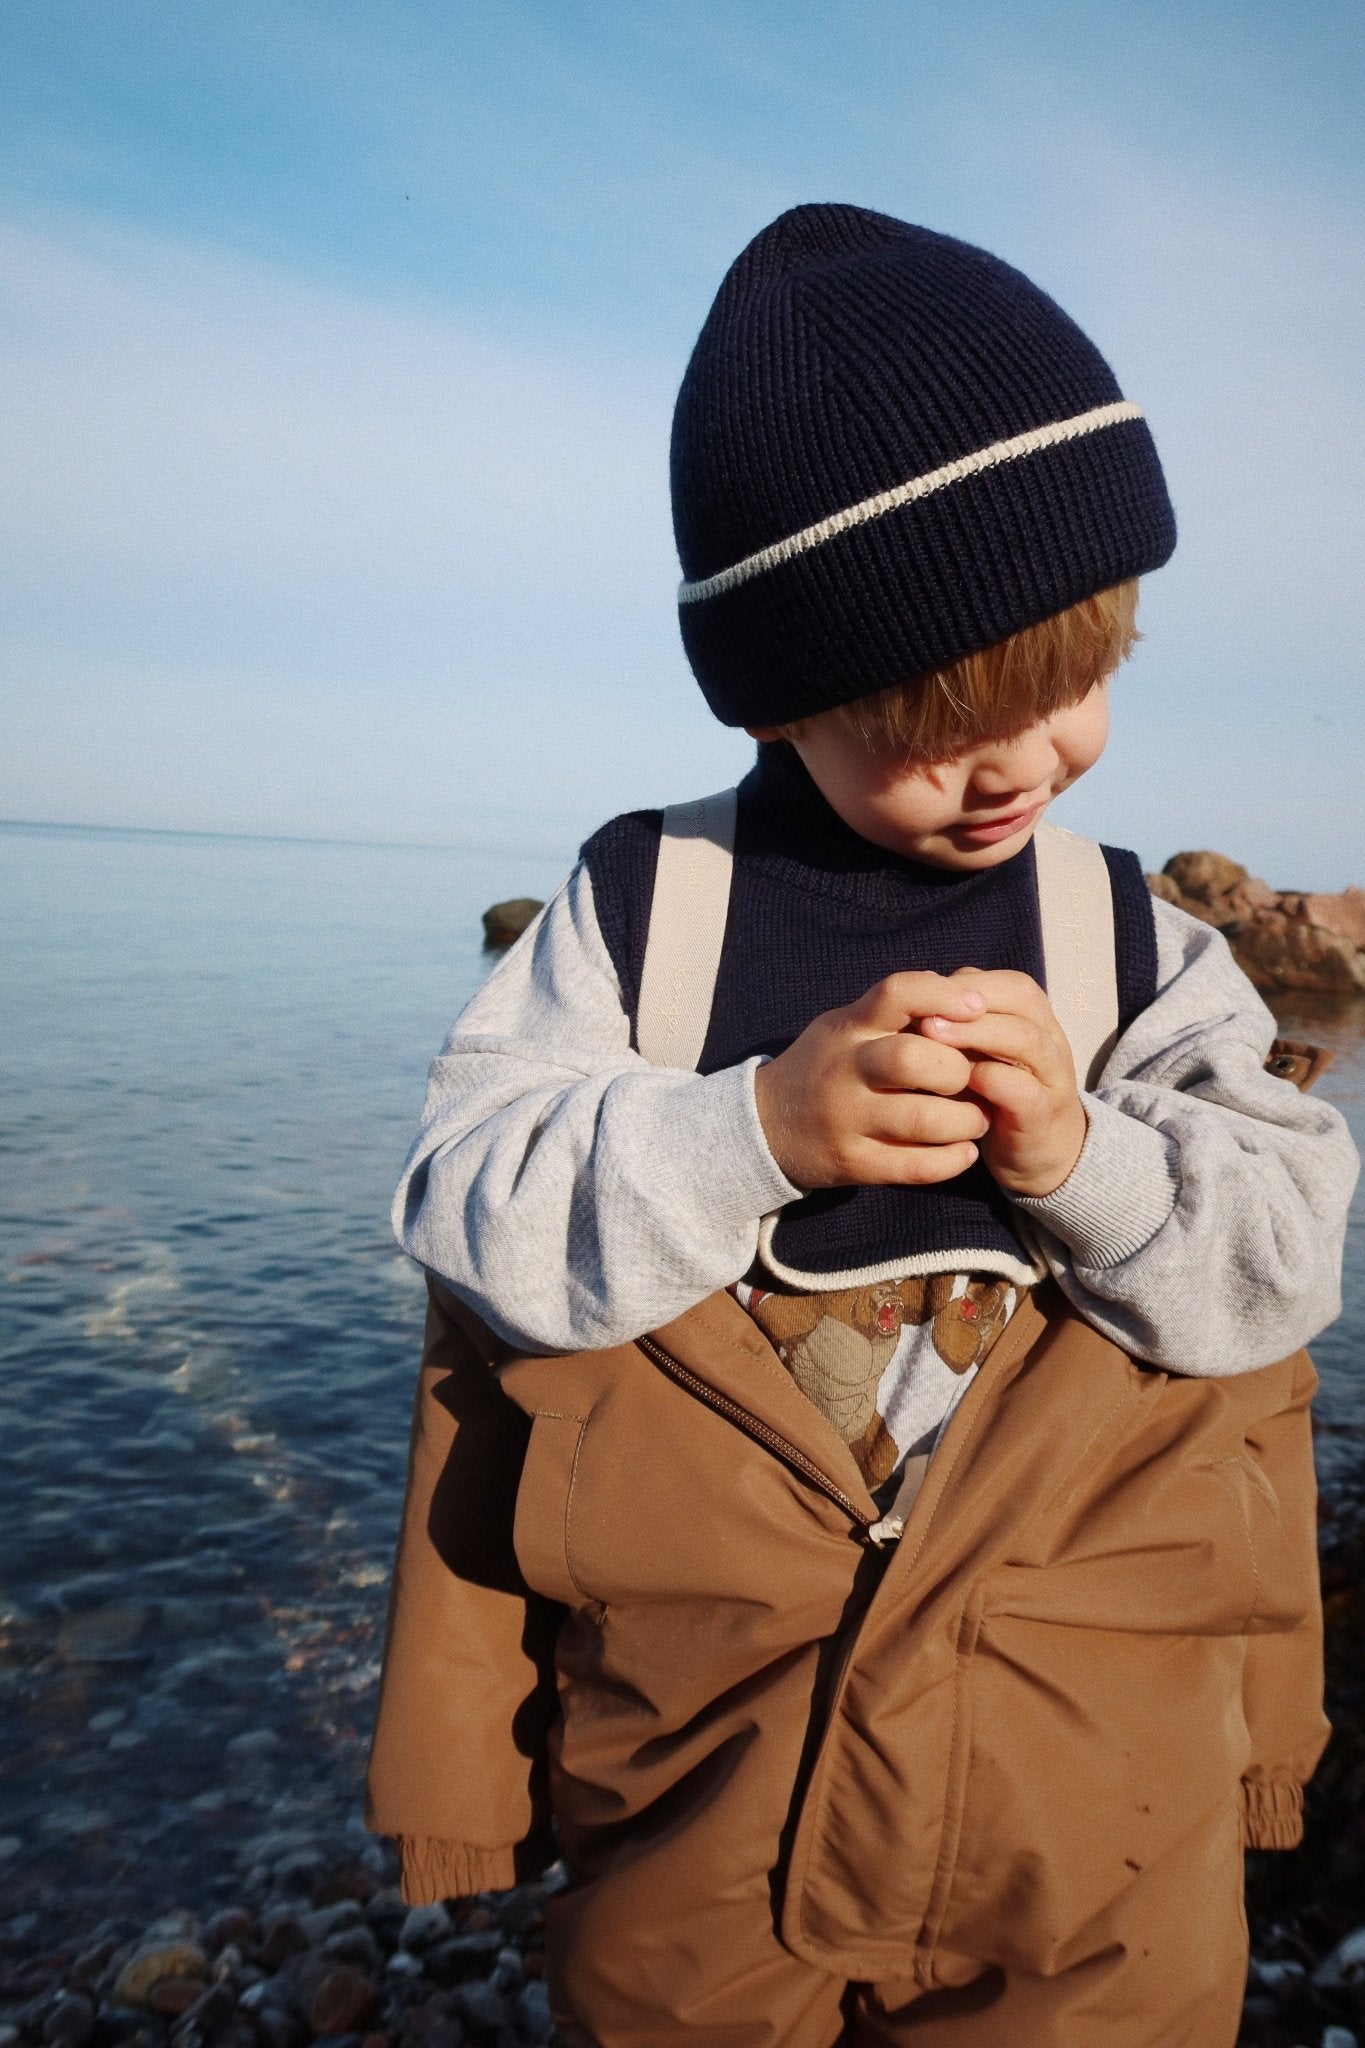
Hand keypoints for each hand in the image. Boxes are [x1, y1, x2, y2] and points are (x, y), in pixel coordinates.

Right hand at [752, 973, 992, 1190]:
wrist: (766, 1125)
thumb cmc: (827, 1066)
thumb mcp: (848, 1026)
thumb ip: (899, 1012)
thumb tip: (970, 992)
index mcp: (850, 1028)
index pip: (896, 994)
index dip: (942, 995)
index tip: (978, 1006)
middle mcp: (845, 1070)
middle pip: (911, 1059)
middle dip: (957, 1070)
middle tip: (972, 1080)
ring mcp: (847, 1120)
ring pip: (922, 1119)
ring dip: (966, 1121)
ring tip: (976, 1119)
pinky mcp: (854, 1163)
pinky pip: (915, 1166)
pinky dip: (952, 1160)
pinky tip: (964, 1152)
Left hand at [918, 969, 1086, 1197]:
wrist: (1038, 1154)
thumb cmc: (995, 1093)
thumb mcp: (975, 1052)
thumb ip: (956, 1024)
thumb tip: (913, 997)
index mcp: (1033, 1018)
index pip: (1007, 983)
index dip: (963, 984)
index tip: (919, 995)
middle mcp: (1049, 1040)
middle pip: (1021, 1000)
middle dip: (967, 1002)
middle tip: (921, 1013)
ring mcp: (1051, 1078)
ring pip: (1026, 1040)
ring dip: (978, 1034)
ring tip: (932, 1036)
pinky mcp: (1043, 1118)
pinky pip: (1026, 1093)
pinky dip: (994, 1082)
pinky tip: (962, 1081)